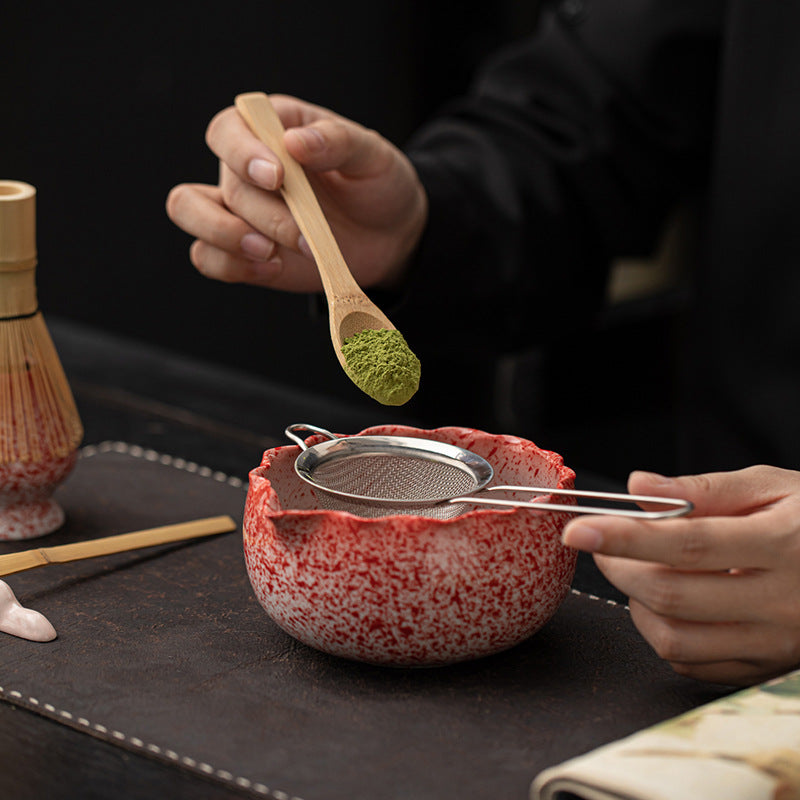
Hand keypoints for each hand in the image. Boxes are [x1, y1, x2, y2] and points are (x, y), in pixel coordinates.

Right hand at [166, 94, 427, 291]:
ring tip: (269, 254)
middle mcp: (245, 168)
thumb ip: (337, 141)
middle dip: (263, 214)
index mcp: (271, 130)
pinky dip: (231, 266)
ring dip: (224, 235)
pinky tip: (271, 269)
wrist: (389, 234)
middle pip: (225, 183)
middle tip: (302, 234)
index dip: (242, 152)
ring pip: (189, 211)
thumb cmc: (377, 184)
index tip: (276, 176)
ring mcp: (240, 211)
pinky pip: (208, 258)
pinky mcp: (243, 252)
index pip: (229, 129)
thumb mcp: (372, 155)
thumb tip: (295, 142)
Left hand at [562, 466, 799, 685]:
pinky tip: (665, 602)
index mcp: (782, 545)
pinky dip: (662, 634)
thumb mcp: (774, 487)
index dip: (624, 538)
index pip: (686, 544)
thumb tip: (638, 487)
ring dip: (636, 604)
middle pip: (672, 595)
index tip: (579, 529)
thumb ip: (705, 488)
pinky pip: (693, 665)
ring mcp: (776, 643)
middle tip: (602, 543)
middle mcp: (781, 602)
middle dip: (618, 567)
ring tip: (636, 571)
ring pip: (675, 640)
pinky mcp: (767, 668)